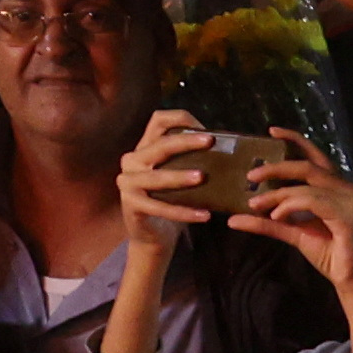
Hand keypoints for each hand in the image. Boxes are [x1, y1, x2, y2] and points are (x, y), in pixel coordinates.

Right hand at [112, 108, 228, 246]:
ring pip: (156, 177)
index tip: (206, 129)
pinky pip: (160, 207)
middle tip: (209, 142)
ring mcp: (128, 183)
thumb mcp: (177, 174)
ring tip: (202, 178)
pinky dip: (183, 212)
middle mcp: (132, 161)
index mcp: (145, 148)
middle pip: (159, 145)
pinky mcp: (131, 205)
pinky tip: (204, 215)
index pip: (157, 122)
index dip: (179, 119)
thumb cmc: (171, 199)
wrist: (152, 233)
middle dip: (185, 142)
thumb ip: (189, 159)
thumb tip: (224, 147)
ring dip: (180, 177)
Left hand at [234, 148, 352, 297]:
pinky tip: (277, 215)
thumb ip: (267, 222)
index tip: (271, 131)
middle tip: (250, 176)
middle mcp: (350, 189)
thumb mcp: (293, 232)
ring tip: (256, 204)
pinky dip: (290, 205)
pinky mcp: (349, 216)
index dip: (296, 141)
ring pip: (306, 186)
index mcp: (340, 188)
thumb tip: (233, 219)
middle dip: (276, 167)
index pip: (317, 158)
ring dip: (277, 194)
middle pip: (308, 167)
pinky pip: (312, 201)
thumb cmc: (329, 254)